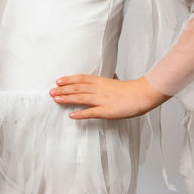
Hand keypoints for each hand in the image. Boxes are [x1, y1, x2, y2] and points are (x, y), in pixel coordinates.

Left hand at [49, 73, 170, 119]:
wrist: (142, 94)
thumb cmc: (131, 90)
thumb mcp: (117, 82)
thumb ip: (109, 81)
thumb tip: (108, 77)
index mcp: (101, 81)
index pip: (81, 79)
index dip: (69, 79)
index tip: (58, 80)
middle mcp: (99, 89)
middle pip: (78, 88)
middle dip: (63, 89)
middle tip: (51, 91)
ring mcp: (102, 100)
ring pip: (81, 98)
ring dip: (67, 99)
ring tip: (56, 99)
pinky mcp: (106, 111)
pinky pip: (91, 113)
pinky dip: (80, 114)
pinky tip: (71, 115)